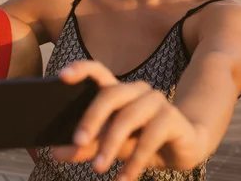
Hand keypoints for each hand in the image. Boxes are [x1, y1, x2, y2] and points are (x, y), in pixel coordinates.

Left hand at [52, 61, 206, 179]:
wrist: (185, 149)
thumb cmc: (143, 141)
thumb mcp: (112, 144)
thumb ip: (86, 145)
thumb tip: (56, 152)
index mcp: (119, 90)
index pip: (98, 71)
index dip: (80, 69)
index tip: (61, 76)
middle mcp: (137, 90)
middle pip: (110, 95)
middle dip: (91, 119)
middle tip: (76, 142)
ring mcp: (157, 101)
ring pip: (128, 118)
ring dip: (110, 145)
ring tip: (97, 169)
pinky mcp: (172, 118)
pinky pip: (149, 138)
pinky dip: (134, 161)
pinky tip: (123, 177)